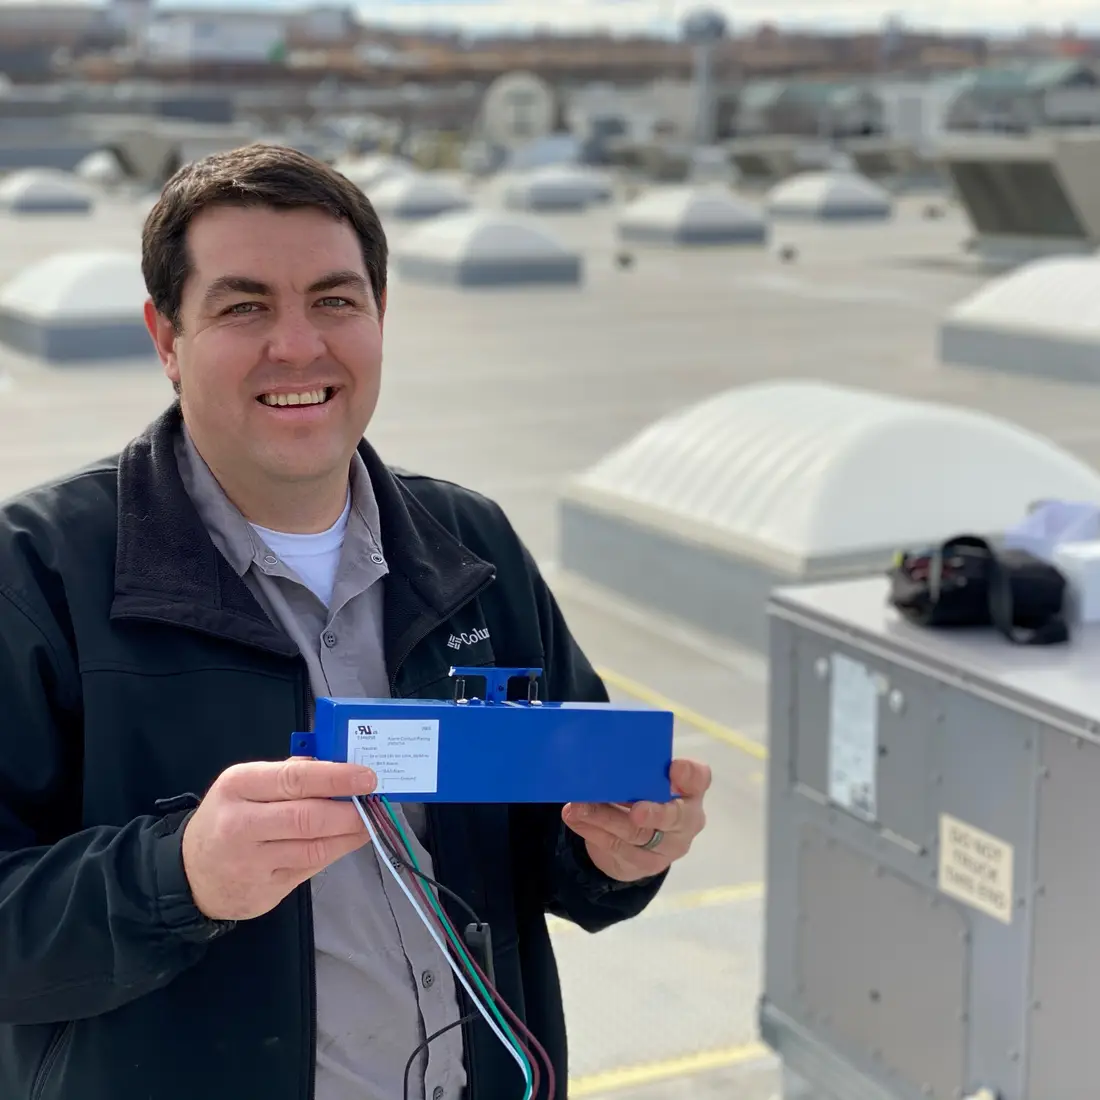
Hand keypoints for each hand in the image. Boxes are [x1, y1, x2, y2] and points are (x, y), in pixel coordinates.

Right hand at [180, 758, 377, 920]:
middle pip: (308, 818)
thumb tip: (337, 764)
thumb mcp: (246, 785)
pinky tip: (347, 841)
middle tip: (376, 802)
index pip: (294, 779)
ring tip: (369, 821)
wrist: (189, 875)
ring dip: (350, 834)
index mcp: (238, 786)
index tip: (367, 776)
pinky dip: (335, 852)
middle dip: (350, 810)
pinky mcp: (265, 890)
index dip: (336, 777)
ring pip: (315, 847)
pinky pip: (311, 869)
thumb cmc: (227, 818)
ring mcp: (252, 862)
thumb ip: (288, 774)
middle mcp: (242, 824)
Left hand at [562, 759, 711, 882]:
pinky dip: (591, 831)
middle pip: (673, 817)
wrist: (640, 843)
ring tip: (579, 806)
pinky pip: (615, 848)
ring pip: (637, 835)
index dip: (689, 774)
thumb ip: (639, 769)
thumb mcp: (648, 780)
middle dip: (654, 813)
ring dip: (605, 819)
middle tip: (635, 811)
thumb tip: (605, 757)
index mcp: (690, 791)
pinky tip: (575, 818)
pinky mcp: (642, 864)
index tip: (674, 767)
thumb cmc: (646, 796)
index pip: (698, 779)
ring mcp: (666, 847)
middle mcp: (686, 820)